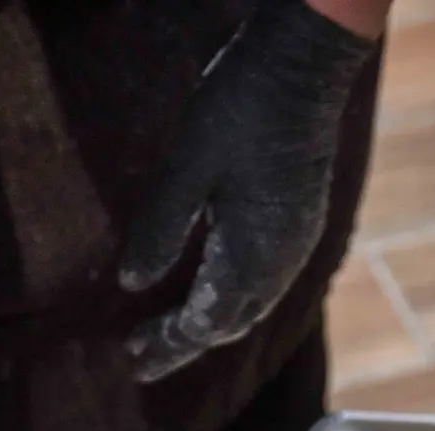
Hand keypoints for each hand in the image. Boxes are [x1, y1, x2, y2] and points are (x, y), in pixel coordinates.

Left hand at [117, 0, 376, 383]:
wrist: (303, 69)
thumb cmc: (240, 110)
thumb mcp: (185, 169)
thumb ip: (159, 231)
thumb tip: (131, 286)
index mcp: (251, 256)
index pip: (204, 324)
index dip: (167, 344)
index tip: (132, 358)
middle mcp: (279, 263)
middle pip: (228, 326)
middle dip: (184, 344)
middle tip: (140, 357)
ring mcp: (295, 245)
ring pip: (249, 308)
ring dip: (209, 325)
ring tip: (170, 334)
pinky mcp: (299, 226)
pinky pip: (263, 284)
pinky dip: (231, 300)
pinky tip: (209, 292)